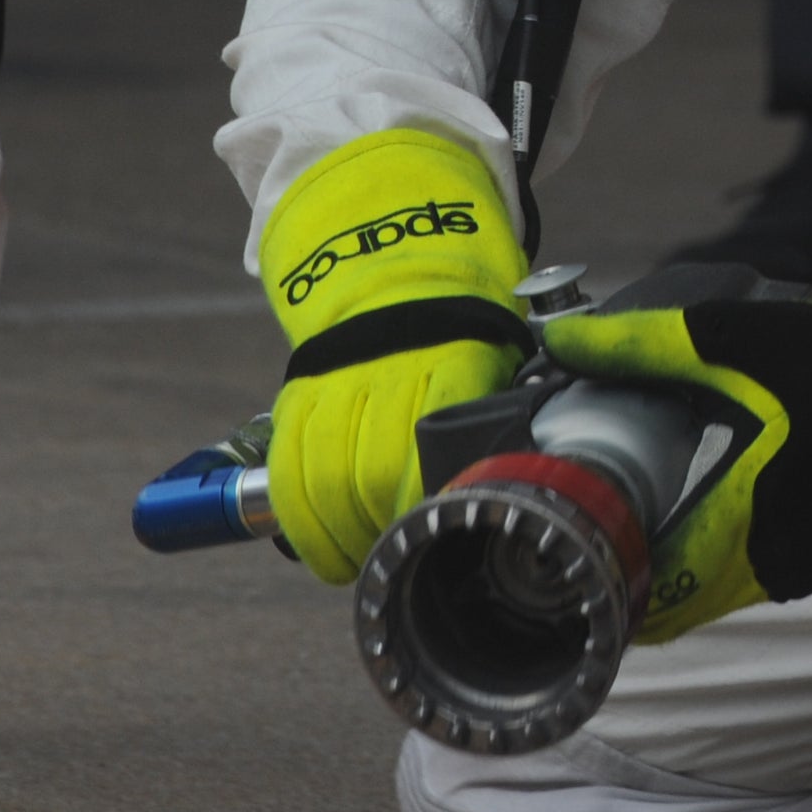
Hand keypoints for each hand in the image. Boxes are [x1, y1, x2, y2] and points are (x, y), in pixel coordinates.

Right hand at [260, 129, 535, 582]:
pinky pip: (288, 468)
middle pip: (374, 471)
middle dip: (384, 527)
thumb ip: (502, 408)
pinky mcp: (297, 395)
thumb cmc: (462, 323)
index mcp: (453, 355)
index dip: (428, 499)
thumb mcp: (500, 349)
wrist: (390, 250)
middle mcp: (388, 367)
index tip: (438, 531)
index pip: (432, 442)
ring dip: (341, 537)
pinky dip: (302, 521)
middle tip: (402, 551)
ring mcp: (335, 381)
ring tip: (364, 561)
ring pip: (325, 478)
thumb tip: (523, 478)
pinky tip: (326, 552)